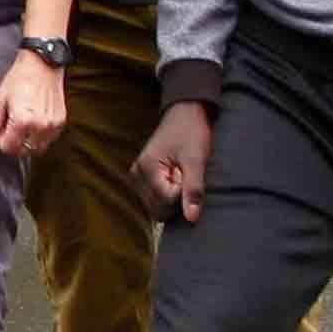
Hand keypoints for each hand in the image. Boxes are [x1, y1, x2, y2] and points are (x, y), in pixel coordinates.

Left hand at [0, 49, 65, 158]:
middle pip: (23, 152)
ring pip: (37, 150)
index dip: (1, 141)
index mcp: (22, 121)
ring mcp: (52, 125)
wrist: (42, 64)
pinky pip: (49, 141)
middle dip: (13, 144)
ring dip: (27, 143)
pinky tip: (33, 124)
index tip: (0, 130)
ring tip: (22, 126)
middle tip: (10, 128)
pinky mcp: (61, 122)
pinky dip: (39, 138)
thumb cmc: (19, 79)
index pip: (8, 147)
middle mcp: (40, 126)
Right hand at [132, 101, 212, 221]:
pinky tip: (175, 178)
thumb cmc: (191, 132)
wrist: (184, 112)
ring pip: (155, 207)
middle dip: (175, 199)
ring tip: (180, 176)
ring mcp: (137, 177)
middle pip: (157, 209)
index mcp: (146, 169)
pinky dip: (167, 195)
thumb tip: (192, 218)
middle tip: (184, 176)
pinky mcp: (142, 178)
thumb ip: (193, 189)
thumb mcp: (196, 160)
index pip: (166, 202)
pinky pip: (154, 199)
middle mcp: (136, 175)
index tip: (188, 173)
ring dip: (171, 198)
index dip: (182, 192)